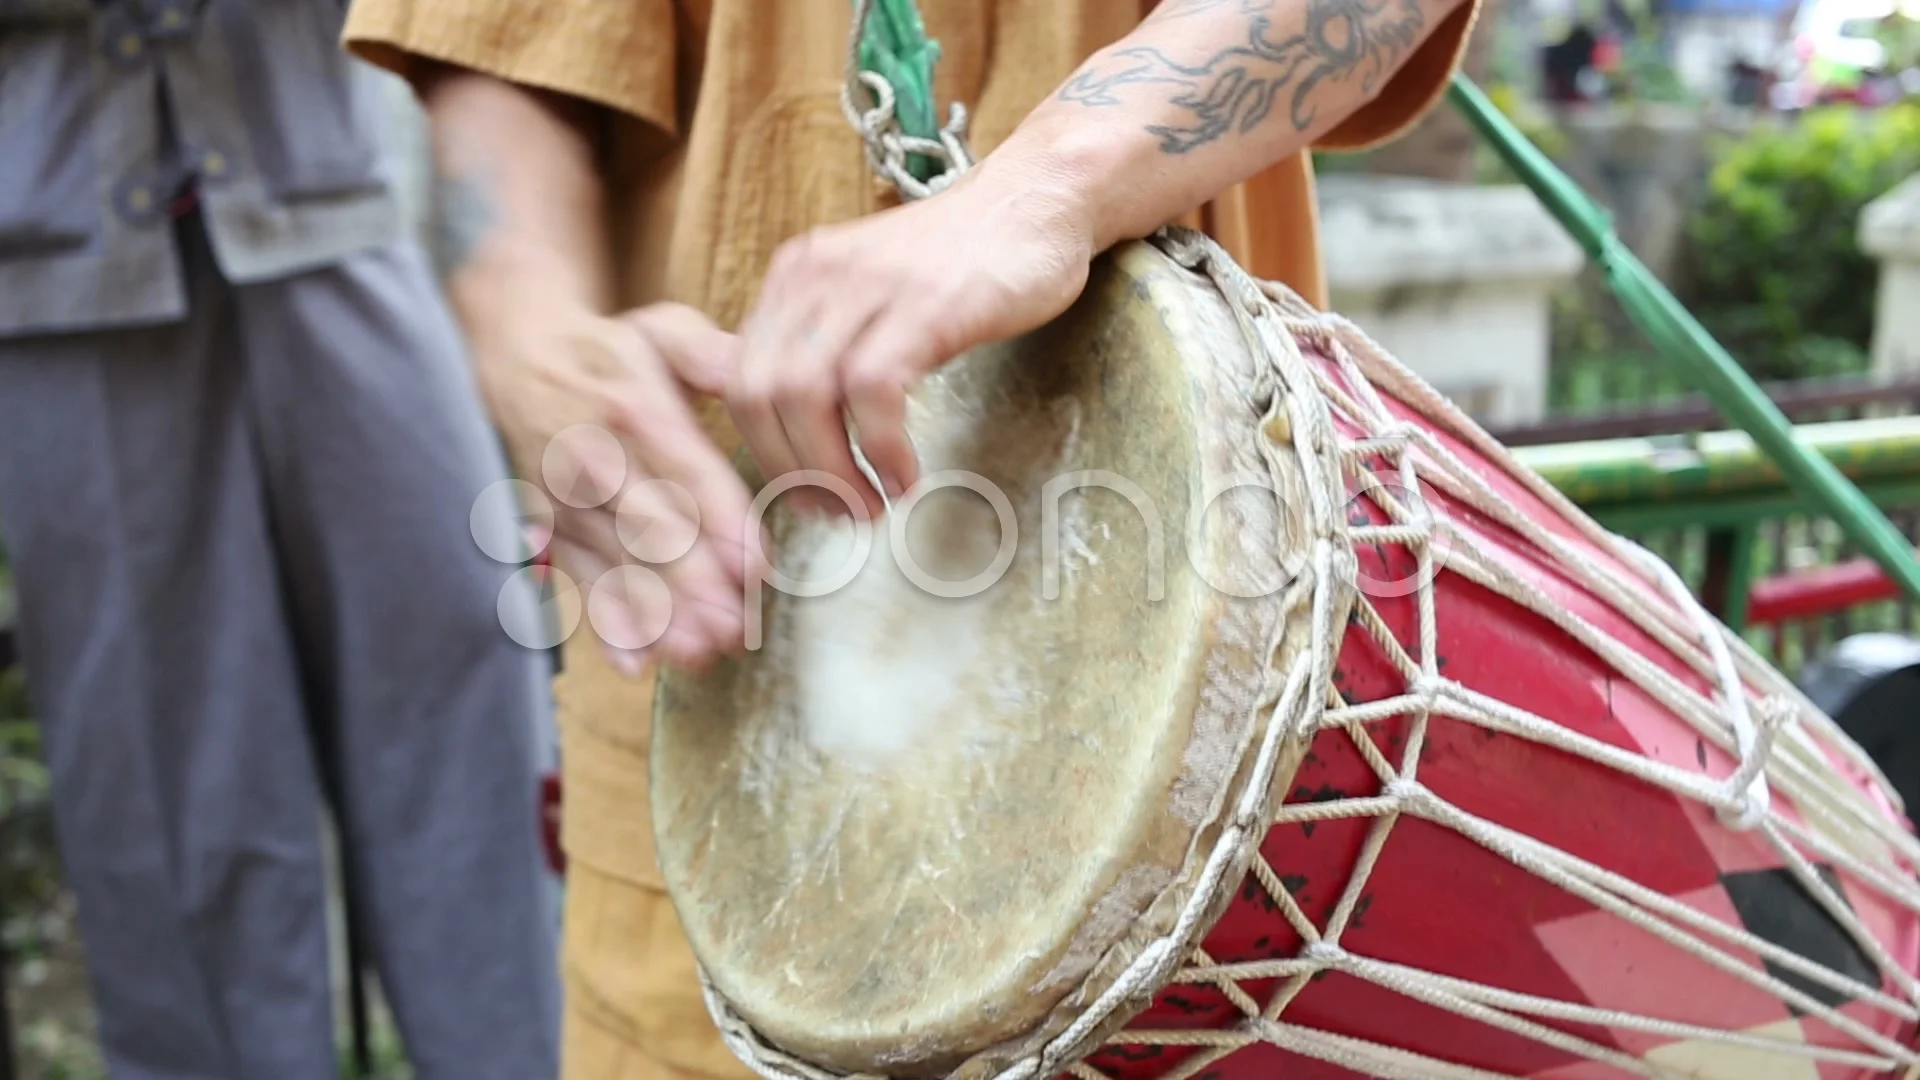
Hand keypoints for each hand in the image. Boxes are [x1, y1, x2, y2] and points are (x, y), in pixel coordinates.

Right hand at [476, 300, 758, 674]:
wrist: (513, 357)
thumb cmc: (609, 353)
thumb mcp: (661, 330)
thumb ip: (709, 352)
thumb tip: (750, 367)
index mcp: (636, 408)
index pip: (686, 471)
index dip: (721, 522)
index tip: (754, 566)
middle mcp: (596, 459)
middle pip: (651, 529)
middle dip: (692, 583)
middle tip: (733, 626)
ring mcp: (568, 501)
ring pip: (619, 565)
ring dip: (658, 614)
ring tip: (699, 652)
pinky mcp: (549, 529)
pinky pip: (578, 581)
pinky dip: (604, 624)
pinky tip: (633, 662)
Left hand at [727, 162, 1096, 515]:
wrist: (1035, 201)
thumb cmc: (960, 261)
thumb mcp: (867, 293)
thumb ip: (821, 340)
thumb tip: (779, 413)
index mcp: (795, 277)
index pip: (740, 380)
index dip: (764, 453)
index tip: (803, 495)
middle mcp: (816, 275)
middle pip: (760, 394)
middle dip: (792, 472)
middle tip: (835, 514)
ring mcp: (868, 285)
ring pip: (805, 396)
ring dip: (832, 471)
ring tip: (870, 505)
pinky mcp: (923, 303)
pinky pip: (873, 390)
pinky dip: (881, 448)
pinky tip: (904, 476)